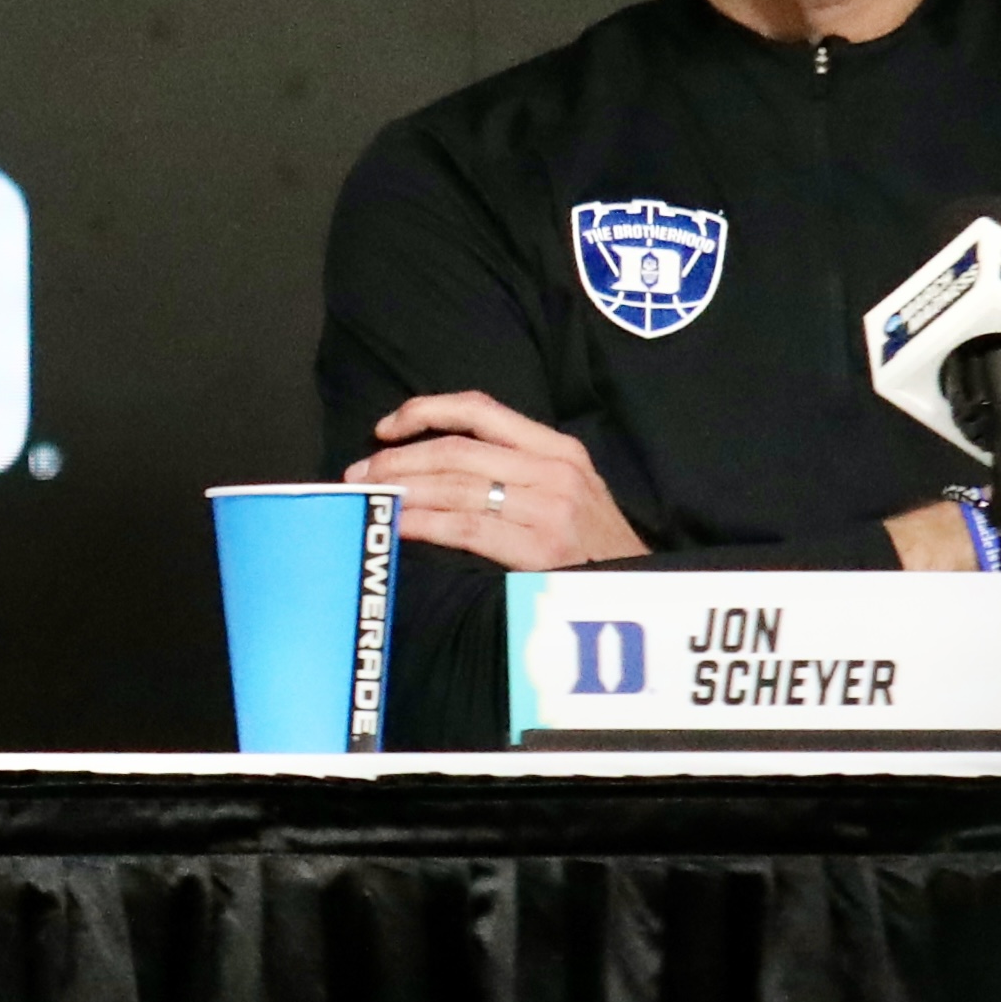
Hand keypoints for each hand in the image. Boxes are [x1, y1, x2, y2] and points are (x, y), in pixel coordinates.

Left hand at [347, 391, 642, 570]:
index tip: (384, 428)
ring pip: (455, 487)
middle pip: (456, 451)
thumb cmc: (593, 545)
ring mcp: (550, 509)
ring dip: (402, 491)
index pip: (480, 409)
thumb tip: (440, 463)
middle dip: (397, 460)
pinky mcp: (542, 550)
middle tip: (359, 474)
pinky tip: (397, 526)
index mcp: (557, 448)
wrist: (641, 592)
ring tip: (370, 498)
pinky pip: (465, 528)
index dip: (424, 411)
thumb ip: (517, 469)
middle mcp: (554, 471)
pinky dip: (424, 524)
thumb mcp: (570, 490)